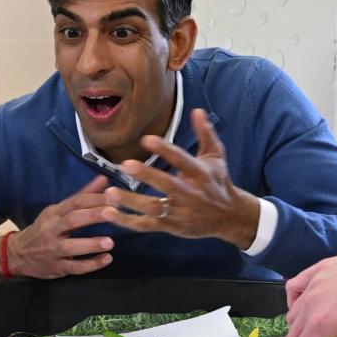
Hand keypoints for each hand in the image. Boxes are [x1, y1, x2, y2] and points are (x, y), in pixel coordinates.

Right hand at [0, 176, 114, 278]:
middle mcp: (52, 229)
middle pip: (72, 220)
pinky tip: (106, 259)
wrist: (18, 254)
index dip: (95, 199)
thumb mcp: (58, 210)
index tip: (115, 197)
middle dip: (93, 216)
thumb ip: (82, 196)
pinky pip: (74, 267)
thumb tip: (104, 179)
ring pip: (71, 246)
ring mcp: (52, 249)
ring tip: (110, 242)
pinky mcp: (56, 267)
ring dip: (91, 244)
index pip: (75, 202)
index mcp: (54, 213)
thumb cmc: (44, 229)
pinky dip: (91, 265)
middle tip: (114, 214)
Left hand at [103, 109, 259, 249]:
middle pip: (168, 185)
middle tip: (124, 164)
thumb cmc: (218, 182)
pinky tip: (107, 213)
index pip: (182, 160)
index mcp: (201, 174)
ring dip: (131, 202)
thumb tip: (197, 110)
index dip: (165, 150)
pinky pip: (145, 225)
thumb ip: (205, 134)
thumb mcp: (216, 157)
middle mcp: (191, 194)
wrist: (229, 217)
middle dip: (147, 176)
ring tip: (109, 193)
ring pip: (153, 208)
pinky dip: (126, 221)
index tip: (146, 139)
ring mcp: (179, 212)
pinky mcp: (169, 226)